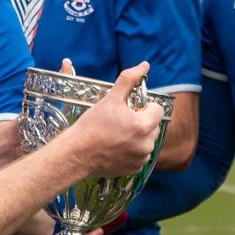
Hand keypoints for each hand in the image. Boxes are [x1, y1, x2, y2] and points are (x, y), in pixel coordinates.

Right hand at [65, 63, 161, 177]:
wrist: (77, 154)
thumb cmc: (92, 125)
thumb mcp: (110, 98)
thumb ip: (129, 79)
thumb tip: (145, 65)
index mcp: (144, 125)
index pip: (157, 110)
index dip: (143, 107)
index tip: (128, 109)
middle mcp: (147, 144)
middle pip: (152, 126)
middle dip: (140, 121)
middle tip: (119, 121)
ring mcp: (141, 158)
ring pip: (146, 141)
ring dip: (137, 136)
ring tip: (116, 135)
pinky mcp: (134, 169)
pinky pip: (139, 156)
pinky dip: (131, 151)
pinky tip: (115, 147)